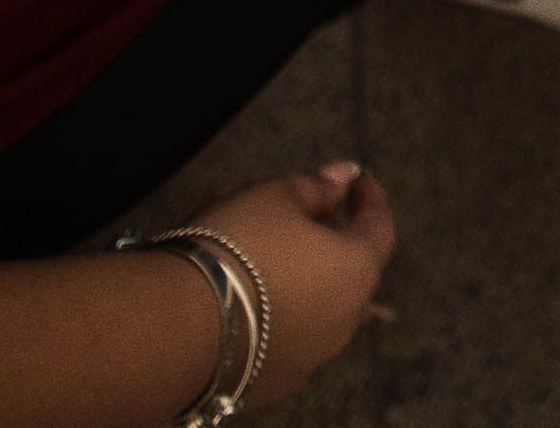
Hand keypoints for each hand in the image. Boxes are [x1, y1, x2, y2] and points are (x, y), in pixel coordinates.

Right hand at [199, 162, 400, 411]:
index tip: (359, 180)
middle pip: (353, 273)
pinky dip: (283, 316)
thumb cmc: (236, 248)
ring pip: (323, 311)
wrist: (179, 329)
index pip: (380, 228)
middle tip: (312, 215)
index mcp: (356, 271)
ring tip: (279, 258)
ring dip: (311, 282)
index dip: (371, 199)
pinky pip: (290, 340)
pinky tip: (254, 302)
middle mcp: (344, 321)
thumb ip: (316, 186)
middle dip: (338, 241)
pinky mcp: (275, 382)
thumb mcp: (275, 197)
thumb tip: (344, 177)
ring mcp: (311, 358)